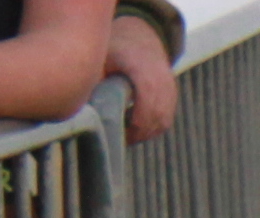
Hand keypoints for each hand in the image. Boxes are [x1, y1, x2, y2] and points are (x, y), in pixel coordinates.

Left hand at [102, 13, 171, 138]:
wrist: (142, 35)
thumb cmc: (116, 47)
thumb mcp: (101, 57)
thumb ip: (96, 81)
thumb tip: (85, 109)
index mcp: (141, 69)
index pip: (146, 104)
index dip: (135, 124)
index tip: (119, 134)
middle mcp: (161, 80)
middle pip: (156, 118)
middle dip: (139, 133)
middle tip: (119, 140)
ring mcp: (170, 88)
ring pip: (163, 122)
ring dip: (146, 132)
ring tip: (127, 135)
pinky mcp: (173, 96)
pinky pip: (166, 119)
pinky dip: (152, 127)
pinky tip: (136, 127)